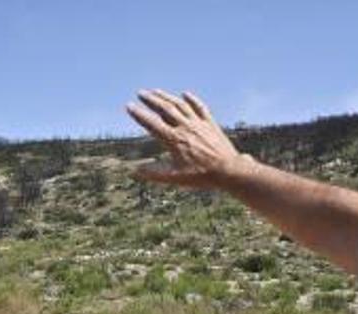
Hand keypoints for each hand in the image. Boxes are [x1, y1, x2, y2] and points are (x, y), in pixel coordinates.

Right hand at [125, 89, 250, 187]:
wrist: (228, 170)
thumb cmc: (202, 176)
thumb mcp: (175, 178)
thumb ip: (154, 173)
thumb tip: (135, 171)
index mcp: (174, 140)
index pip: (152, 124)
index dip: (139, 114)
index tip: (129, 106)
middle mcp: (185, 127)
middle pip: (165, 109)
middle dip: (151, 100)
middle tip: (140, 93)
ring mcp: (198, 123)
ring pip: (180, 105)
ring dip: (167, 97)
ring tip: (156, 91)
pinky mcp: (210, 124)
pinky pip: (200, 108)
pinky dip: (191, 100)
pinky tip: (185, 94)